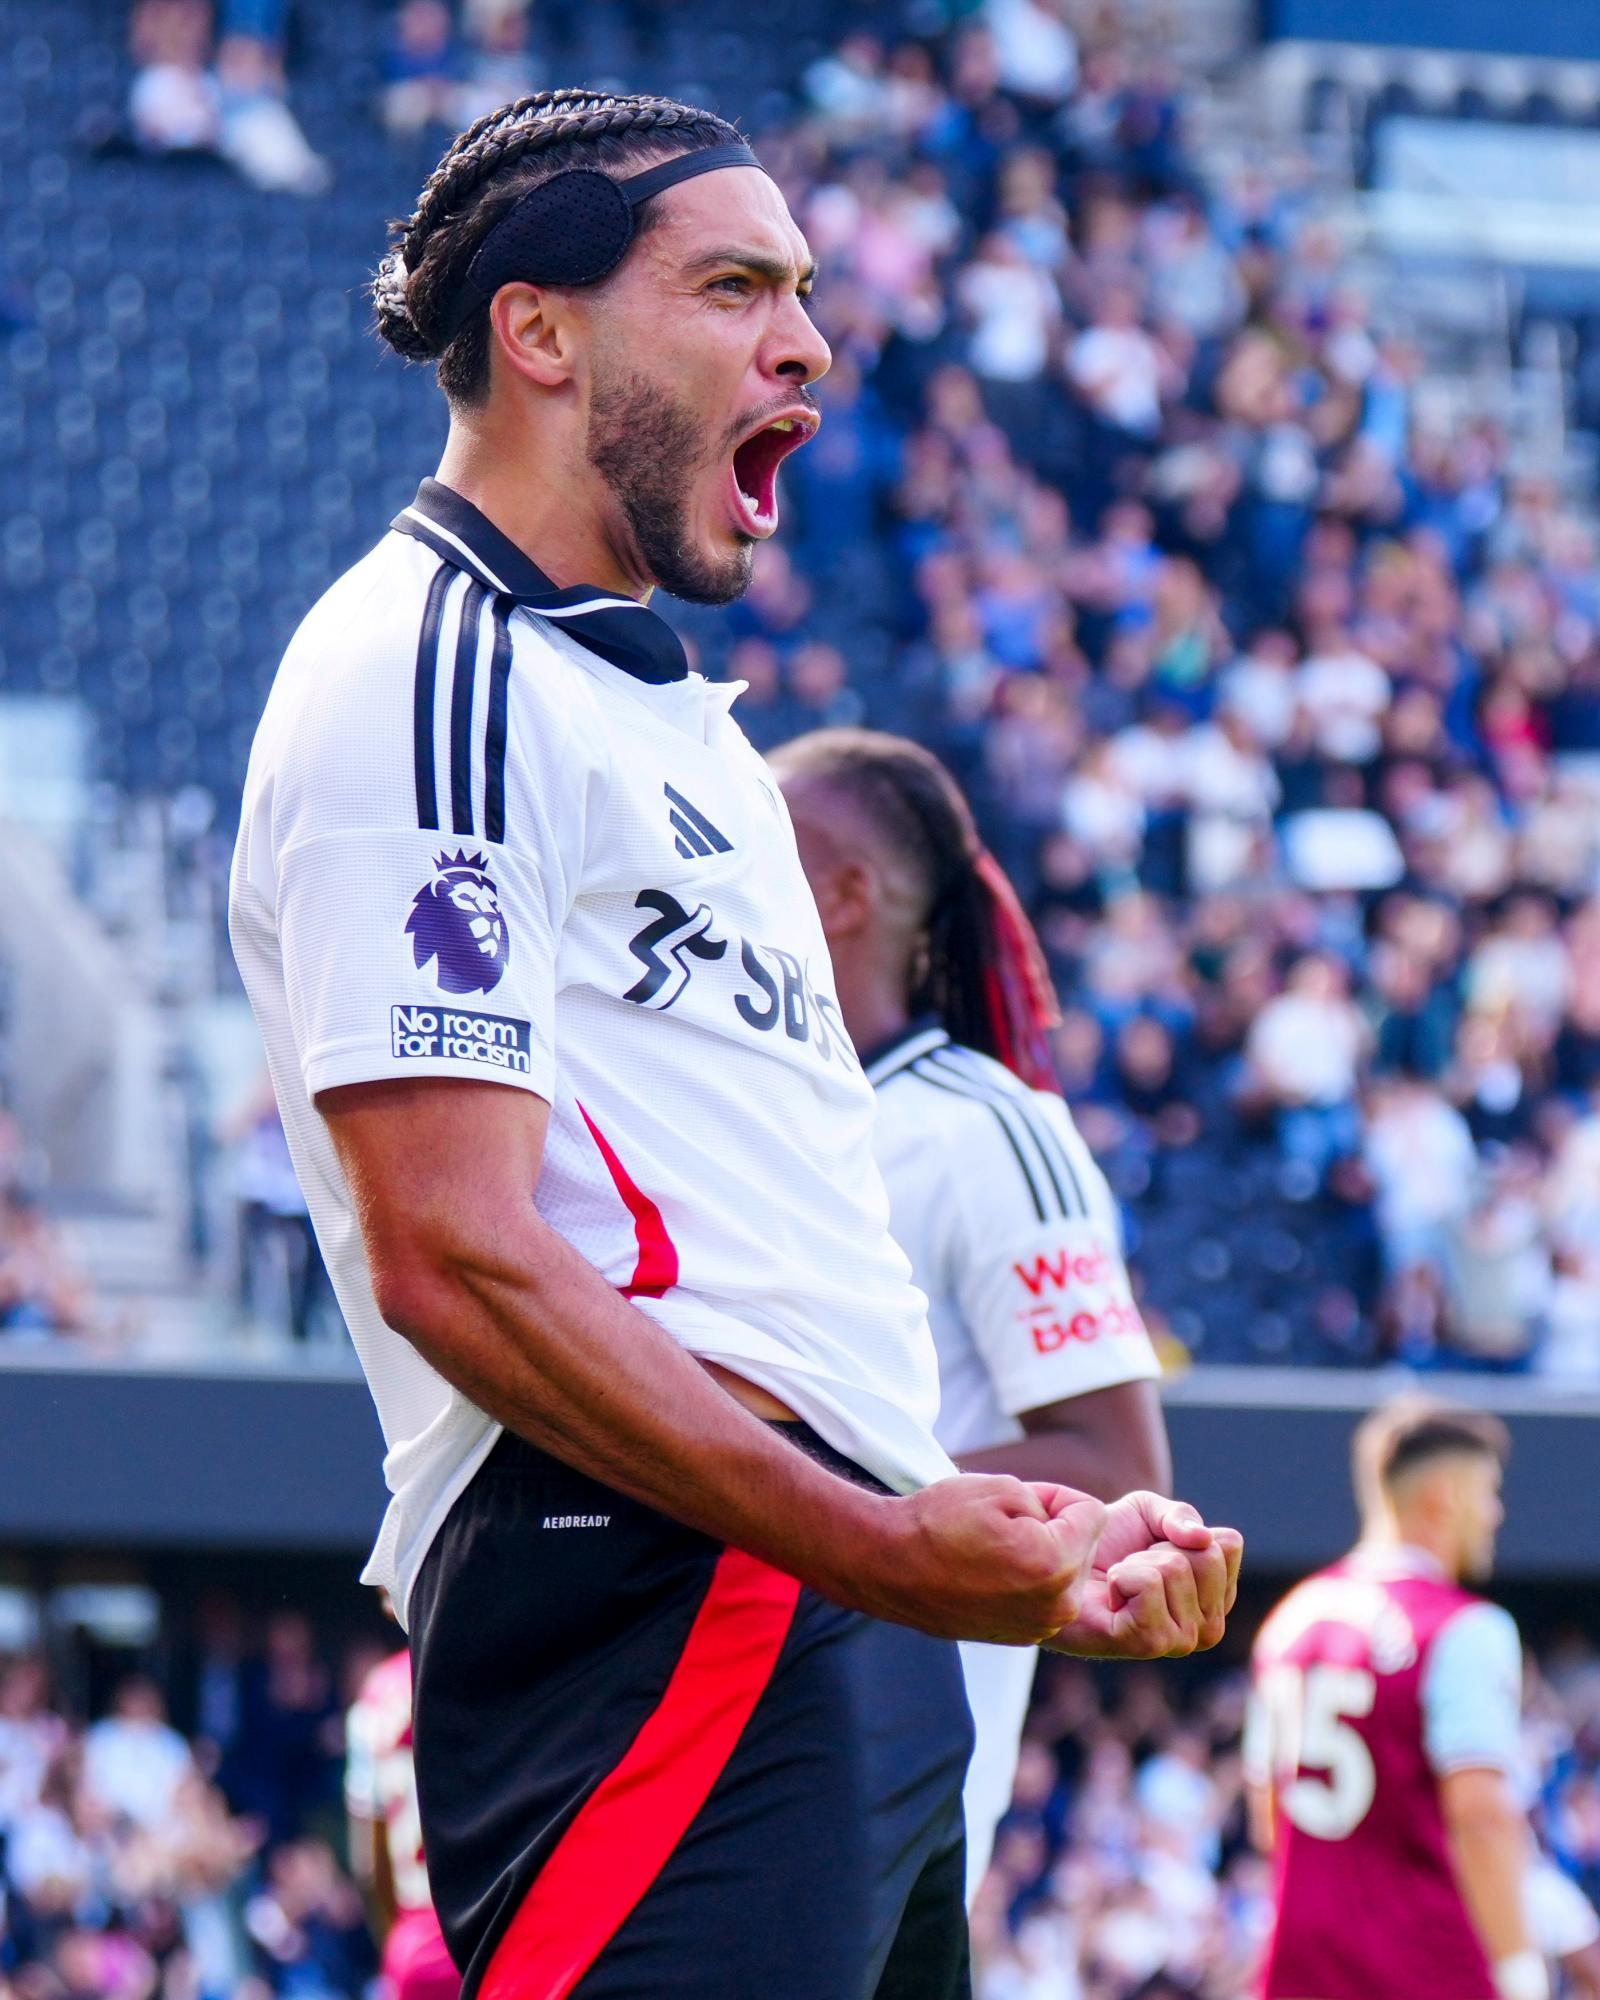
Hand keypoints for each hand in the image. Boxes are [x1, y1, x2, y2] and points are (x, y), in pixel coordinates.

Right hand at [831, 1475, 1106, 1644]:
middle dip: (1054, 1529)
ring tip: (995, 1550)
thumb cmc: (940, 1522)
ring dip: (1043, 1555)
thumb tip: (1071, 1526)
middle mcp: (1057, 1606)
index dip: (1055, 1497)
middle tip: (1002, 1525)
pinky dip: (1028, 1580)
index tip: (1017, 1501)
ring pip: (1066, 1573)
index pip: (1092, 1513)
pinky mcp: (1022, 1637)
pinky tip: (990, 1573)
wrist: (889, 1566)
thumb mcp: (1003, 1488)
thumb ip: (1053, 1503)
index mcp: (1055, 1565)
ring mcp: (1039, 1627)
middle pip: (1084, 1546)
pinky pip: (1045, 1596)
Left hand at [1044, 1492, 1242, 1658]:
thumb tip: (1202, 1538)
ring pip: (1175, 1568)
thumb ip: (1181, 1516)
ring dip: (1136, 1562)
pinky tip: (1111, 1595)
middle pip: (1206, 1556)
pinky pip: (1147, 1584)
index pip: (1228, 1544)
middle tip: (1133, 1565)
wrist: (1062, 1567)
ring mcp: (1182, 1640)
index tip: (1157, 1546)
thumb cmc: (1109, 1544)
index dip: (1183, 1530)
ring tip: (1119, 1582)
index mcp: (1218, 1596)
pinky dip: (1121, 1576)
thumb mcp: (1149, 1513)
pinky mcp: (1148, 1644)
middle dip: (1160, 1547)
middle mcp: (1209, 1625)